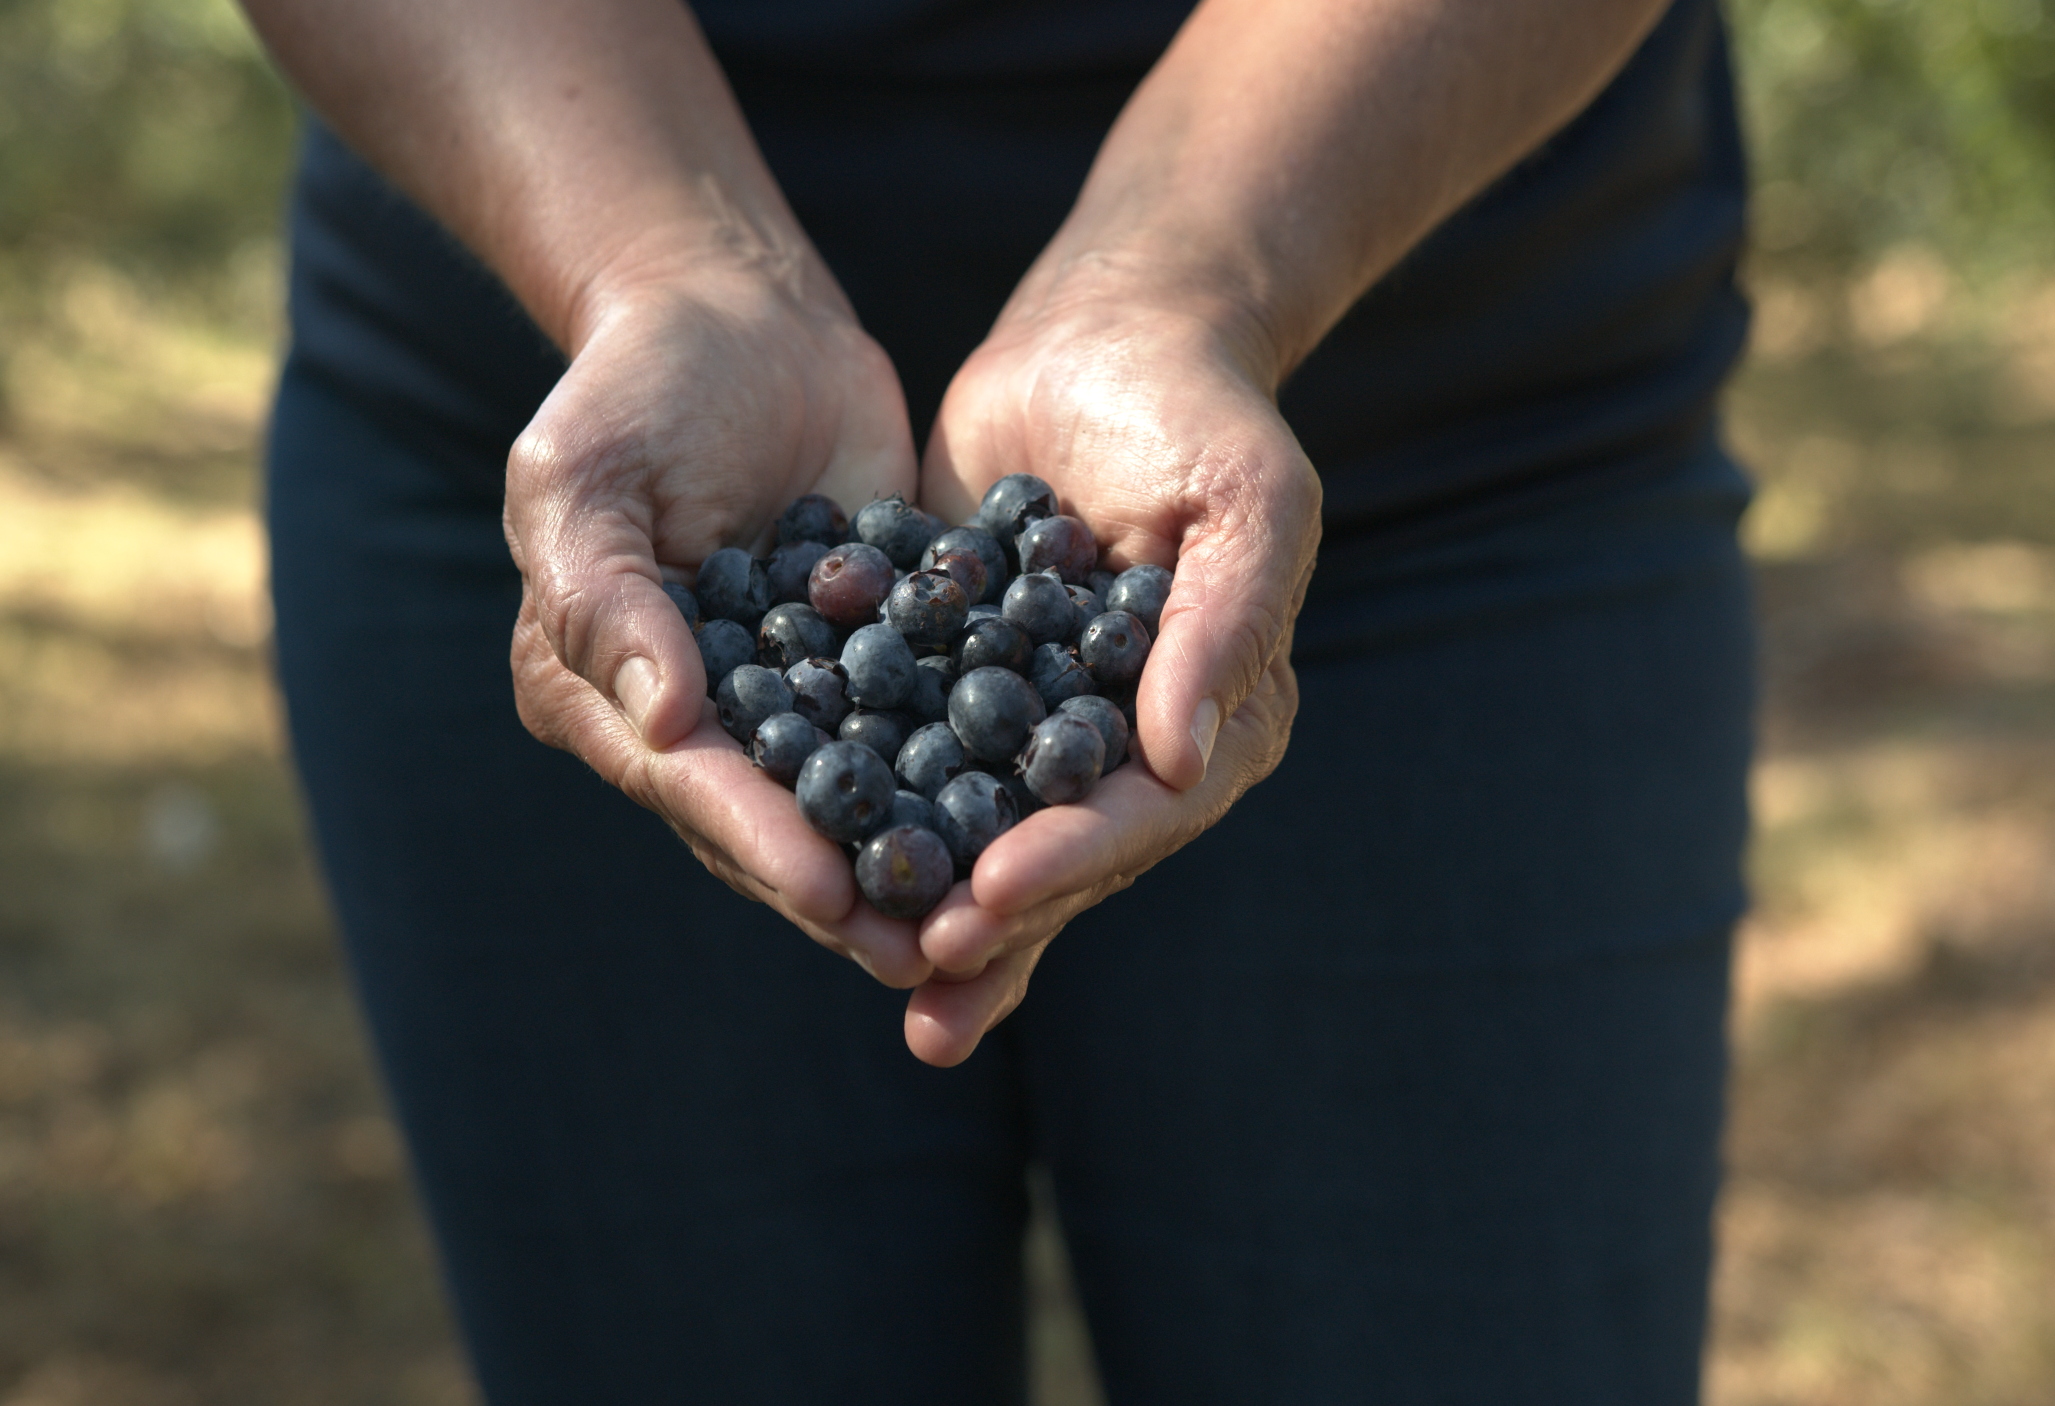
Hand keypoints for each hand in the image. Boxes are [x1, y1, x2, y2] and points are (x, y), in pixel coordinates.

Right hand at [501, 267, 934, 986]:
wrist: (737, 309)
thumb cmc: (634, 383)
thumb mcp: (584, 472)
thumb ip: (602, 593)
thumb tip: (662, 718)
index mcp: (601, 694)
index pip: (689, 785)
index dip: (760, 842)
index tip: (829, 893)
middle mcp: (691, 718)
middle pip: (775, 823)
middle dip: (852, 890)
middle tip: (929, 951)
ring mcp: (786, 694)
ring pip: (857, 795)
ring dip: (921, 856)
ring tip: (997, 918)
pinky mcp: (871, 656)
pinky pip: (922, 722)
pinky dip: (974, 767)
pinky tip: (1042, 811)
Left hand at [909, 276, 1321, 1064]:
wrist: (1101, 335)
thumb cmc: (1197, 409)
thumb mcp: (1245, 498)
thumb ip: (1225, 622)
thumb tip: (1185, 762)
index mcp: (1222, 720)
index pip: (1145, 813)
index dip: (1071, 859)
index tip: (994, 889)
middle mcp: (1137, 744)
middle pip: (1063, 850)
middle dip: (992, 911)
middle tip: (914, 960)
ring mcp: (1044, 725)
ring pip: (987, 830)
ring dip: (931, 898)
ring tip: (868, 961)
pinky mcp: (962, 688)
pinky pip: (915, 760)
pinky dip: (870, 807)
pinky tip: (808, 855)